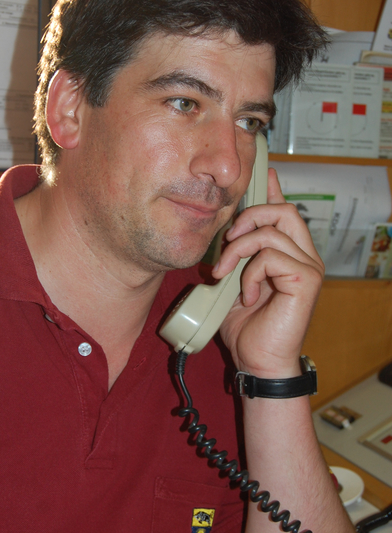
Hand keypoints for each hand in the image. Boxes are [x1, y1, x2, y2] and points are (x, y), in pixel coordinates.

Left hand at [212, 168, 323, 378]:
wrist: (258, 362)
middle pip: (281, 210)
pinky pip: (270, 256)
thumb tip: (224, 235)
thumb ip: (236, 257)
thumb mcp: (233, 282)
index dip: (273, 189)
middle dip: (247, 217)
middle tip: (226, 244)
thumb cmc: (247, 327)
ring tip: (225, 274)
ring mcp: (308, 266)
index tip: (264, 170)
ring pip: (271, 230)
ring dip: (238, 250)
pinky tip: (248, 294)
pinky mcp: (306, 279)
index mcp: (288, 253)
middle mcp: (304, 255)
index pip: (284, 211)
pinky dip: (250, 273)